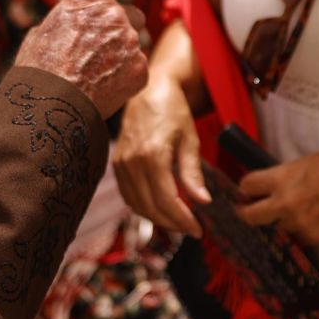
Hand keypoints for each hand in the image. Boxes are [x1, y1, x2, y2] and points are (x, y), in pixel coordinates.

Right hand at [16, 0, 171, 117]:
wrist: (48, 106)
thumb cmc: (38, 72)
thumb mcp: (42, 35)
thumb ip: (67, 24)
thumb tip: (69, 32)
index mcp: (86, 0)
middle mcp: (113, 14)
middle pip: (132, 17)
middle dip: (120, 32)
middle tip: (93, 57)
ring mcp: (129, 41)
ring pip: (134, 45)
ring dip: (121, 57)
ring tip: (92, 76)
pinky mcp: (140, 67)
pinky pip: (138, 70)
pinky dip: (125, 80)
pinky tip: (103, 89)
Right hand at [111, 77, 206, 236]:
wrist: (148, 90)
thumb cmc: (173, 110)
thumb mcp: (189, 139)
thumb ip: (193, 173)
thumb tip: (203, 201)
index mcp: (152, 155)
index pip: (166, 200)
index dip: (182, 219)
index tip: (198, 229)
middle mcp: (131, 162)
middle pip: (150, 207)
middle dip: (172, 223)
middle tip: (192, 229)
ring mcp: (120, 164)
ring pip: (137, 205)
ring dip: (158, 219)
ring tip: (178, 221)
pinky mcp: (116, 164)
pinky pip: (128, 195)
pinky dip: (144, 207)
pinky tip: (160, 208)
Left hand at [237, 148, 318, 244]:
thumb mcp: (303, 164)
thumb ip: (282, 177)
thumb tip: (267, 188)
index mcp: (282, 179)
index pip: (247, 185)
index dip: (245, 187)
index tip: (246, 191)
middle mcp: (286, 204)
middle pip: (250, 216)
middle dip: (246, 213)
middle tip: (247, 211)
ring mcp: (299, 224)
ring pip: (280, 227)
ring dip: (285, 220)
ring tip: (303, 209)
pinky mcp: (314, 237)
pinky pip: (301, 235)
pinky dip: (305, 228)